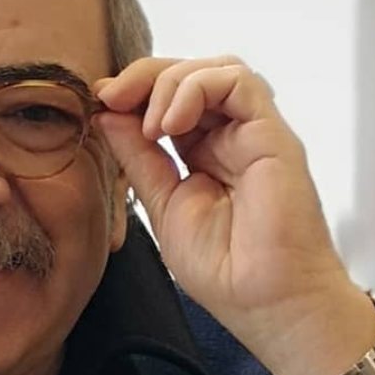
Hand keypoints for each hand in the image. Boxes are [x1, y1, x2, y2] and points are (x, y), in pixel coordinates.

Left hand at [94, 56, 374, 374]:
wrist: (269, 306)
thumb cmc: (226, 271)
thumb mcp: (164, 205)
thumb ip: (140, 159)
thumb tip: (108, 114)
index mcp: (206, 151)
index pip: (171, 97)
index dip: (134, 91)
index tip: (100, 105)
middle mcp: (233, 135)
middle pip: (191, 73)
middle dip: (144, 76)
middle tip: (111, 97)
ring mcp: (255, 132)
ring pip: (215, 68)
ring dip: (169, 82)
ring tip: (149, 125)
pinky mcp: (274, 135)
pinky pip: (238, 81)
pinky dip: (196, 88)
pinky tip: (170, 124)